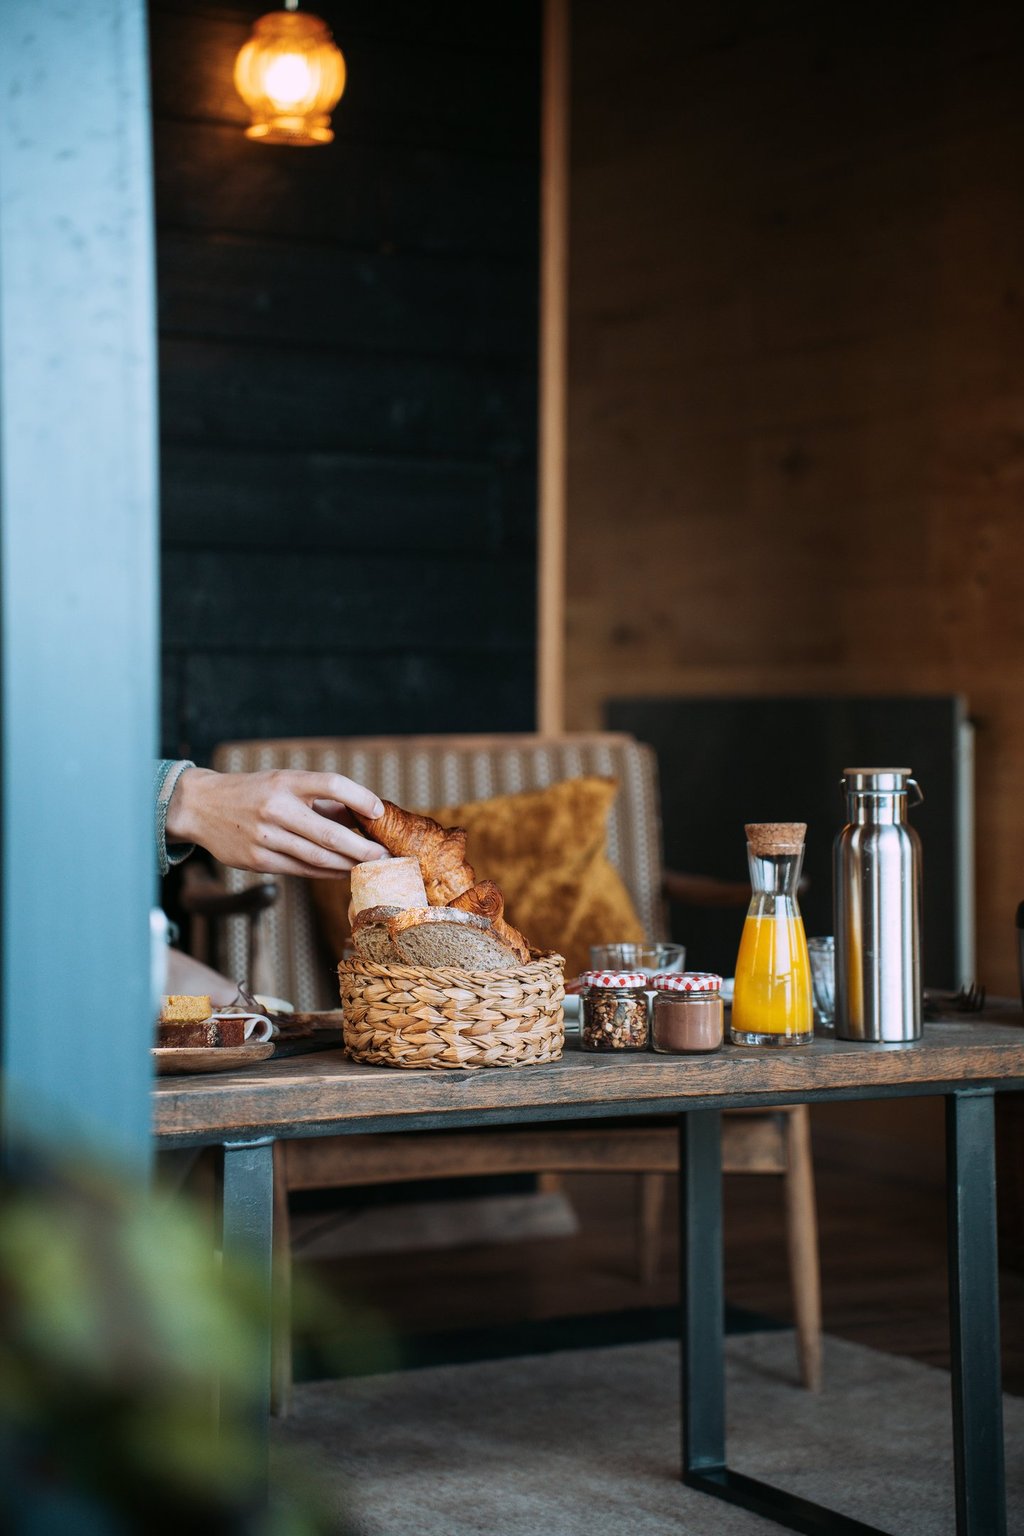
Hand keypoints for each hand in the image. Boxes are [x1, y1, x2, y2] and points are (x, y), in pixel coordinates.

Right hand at [165, 768, 386, 876]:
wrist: (200, 806)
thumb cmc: (252, 792)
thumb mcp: (284, 783)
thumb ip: (321, 800)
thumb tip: (363, 816)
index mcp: (285, 781)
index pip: (331, 784)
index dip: (359, 797)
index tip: (378, 812)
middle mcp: (275, 808)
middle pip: (329, 833)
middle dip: (363, 848)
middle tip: (386, 855)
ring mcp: (265, 836)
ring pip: (317, 857)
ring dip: (348, 865)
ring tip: (370, 867)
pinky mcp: (257, 860)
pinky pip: (301, 869)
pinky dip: (325, 872)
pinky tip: (342, 872)